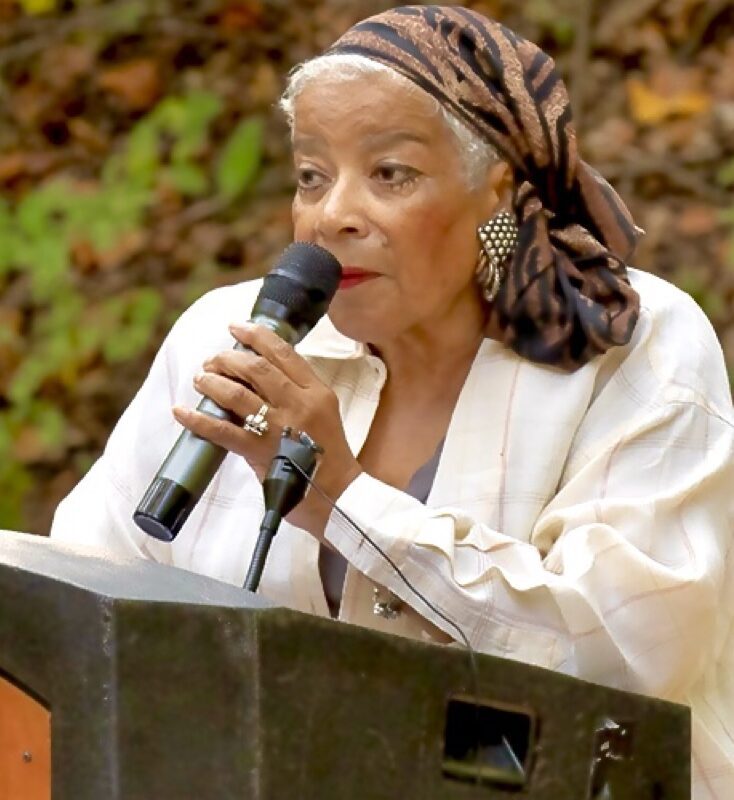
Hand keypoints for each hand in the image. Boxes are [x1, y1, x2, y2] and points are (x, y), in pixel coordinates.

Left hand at [172, 322, 361, 538]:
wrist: (340, 497)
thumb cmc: (329, 458)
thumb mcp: (323, 416)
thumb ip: (295, 396)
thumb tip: (254, 383)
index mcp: (317, 392)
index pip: (284, 353)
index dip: (257, 335)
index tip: (237, 327)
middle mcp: (300, 404)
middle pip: (257, 368)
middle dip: (228, 358)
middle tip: (213, 360)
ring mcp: (281, 428)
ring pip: (237, 393)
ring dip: (212, 382)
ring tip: (200, 379)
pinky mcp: (261, 452)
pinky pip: (223, 430)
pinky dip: (198, 419)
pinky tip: (181, 412)